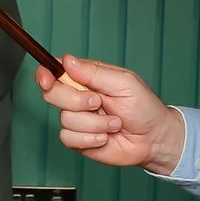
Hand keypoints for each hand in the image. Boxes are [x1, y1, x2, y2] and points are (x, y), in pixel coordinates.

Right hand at [36, 55, 183, 174]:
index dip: (45, 74)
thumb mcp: (123, 82)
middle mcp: (78, 97)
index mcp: (86, 78)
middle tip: (98, 102)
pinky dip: (90, 138)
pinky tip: (105, 137)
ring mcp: (78, 119)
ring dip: (94, 123)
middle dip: (76, 100)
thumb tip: (67, 60)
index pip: (56, 71)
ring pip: (65, 119)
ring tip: (114, 123)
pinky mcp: (79, 140)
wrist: (154, 139)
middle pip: (53, 94)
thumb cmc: (144, 107)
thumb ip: (93, 72)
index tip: (47, 80)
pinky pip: (69, 138)